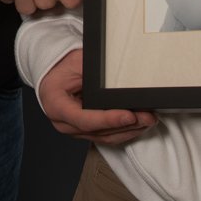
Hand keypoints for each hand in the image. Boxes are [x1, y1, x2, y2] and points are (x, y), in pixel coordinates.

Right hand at [35, 50, 155, 144]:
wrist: (52, 75)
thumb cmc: (61, 67)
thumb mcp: (76, 62)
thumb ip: (94, 71)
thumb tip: (121, 75)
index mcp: (56, 105)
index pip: (84, 118)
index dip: (108, 119)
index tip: (128, 115)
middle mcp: (63, 123)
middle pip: (98, 131)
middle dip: (126, 125)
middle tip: (147, 117)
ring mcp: (73, 130)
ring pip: (105, 137)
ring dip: (129, 131)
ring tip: (148, 120)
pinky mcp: (84, 132)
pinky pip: (106, 137)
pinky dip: (124, 132)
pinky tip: (138, 125)